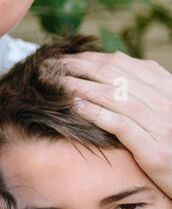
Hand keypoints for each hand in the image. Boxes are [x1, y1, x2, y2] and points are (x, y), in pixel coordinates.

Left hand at [52, 50, 171, 198]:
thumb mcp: (162, 112)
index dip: (89, 58)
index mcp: (168, 89)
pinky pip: (121, 124)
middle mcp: (166, 102)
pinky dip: (96, 113)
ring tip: (54, 84)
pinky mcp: (155, 150)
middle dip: (78, 68)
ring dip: (80, 86)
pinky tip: (74, 106)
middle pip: (115, 75)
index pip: (123, 64)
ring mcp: (162, 125)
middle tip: (49, 67)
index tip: (63, 58)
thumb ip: (141, 90)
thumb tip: (112, 60)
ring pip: (115, 96)